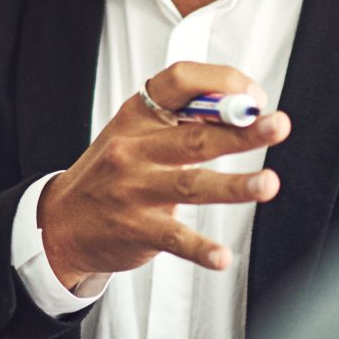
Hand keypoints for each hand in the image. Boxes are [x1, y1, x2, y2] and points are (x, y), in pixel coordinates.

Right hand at [35, 62, 289, 289]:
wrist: (61, 223)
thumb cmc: (110, 174)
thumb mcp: (134, 134)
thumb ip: (182, 121)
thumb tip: (245, 112)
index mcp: (138, 117)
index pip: (179, 83)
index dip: (220, 83)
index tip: (252, 96)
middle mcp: (134, 150)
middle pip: (196, 136)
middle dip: (242, 131)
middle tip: (277, 126)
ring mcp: (134, 190)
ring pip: (191, 185)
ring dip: (233, 185)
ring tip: (267, 184)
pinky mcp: (136, 230)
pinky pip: (175, 240)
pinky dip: (200, 249)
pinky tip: (222, 256)